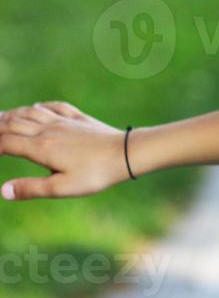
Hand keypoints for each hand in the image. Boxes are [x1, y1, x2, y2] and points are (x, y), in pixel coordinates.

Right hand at [0, 102, 131, 200]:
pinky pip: (55, 106)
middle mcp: (49, 130)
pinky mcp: (79, 118)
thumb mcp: (62, 188)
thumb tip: (2, 191)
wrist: (126, 153)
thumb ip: (31, 188)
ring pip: (32, 112)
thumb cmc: (95, 174)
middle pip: (14, 123)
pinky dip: (40, 106)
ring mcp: (64, 121)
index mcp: (41, 148)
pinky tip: (37, 107)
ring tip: (1, 116)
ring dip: (13, 113)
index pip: (6, 142)